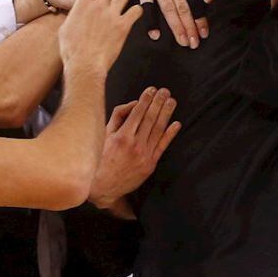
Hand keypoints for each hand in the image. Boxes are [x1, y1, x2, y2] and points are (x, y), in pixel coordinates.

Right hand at [58, 0, 142, 74]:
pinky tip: (132, 16)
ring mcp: (111, 15)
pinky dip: (136, 11)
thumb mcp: (65, 28)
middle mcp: (98, 6)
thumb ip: (75, 16)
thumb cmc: (71, 50)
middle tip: (112, 0)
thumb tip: (77, 12)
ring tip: (121, 7)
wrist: (84, 65)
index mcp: (83, 5)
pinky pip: (136, 10)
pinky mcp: (123, 26)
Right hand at [89, 87, 179, 209]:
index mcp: (122, 137)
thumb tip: (133, 104)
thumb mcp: (104, 136)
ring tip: (171, 101)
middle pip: (150, 119)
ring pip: (158, 130)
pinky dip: (170, 134)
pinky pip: (162, 146)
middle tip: (165, 91)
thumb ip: (118, 117)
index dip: (145, 99)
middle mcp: (135, 145)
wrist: (104, 187)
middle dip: (158, 103)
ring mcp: (145, 155)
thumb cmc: (102, 159)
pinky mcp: (151, 164)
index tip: (151, 89)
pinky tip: (176, 124)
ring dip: (166, 113)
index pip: (137, 113)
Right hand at [131, 0, 207, 46]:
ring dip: (176, 27)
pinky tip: (156, 35)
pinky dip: (151, 22)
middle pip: (182, 5)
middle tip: (194, 42)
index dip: (200, 17)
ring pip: (168, 8)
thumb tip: (208, 2)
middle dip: (189, 26)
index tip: (203, 33)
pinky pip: (147, 7)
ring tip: (183, 41)